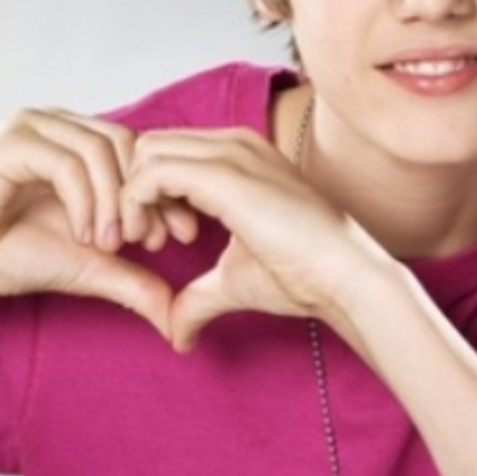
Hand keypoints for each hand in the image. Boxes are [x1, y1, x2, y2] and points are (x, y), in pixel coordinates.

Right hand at [0, 109, 196, 336]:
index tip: (183, 234)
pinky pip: (68, 163)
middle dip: (145, 197)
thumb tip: (175, 315)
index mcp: (81, 141)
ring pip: (102, 149)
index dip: (167, 190)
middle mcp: (60, 125)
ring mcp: (33, 127)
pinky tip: (83, 235)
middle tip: (145, 242)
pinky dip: (85, 202)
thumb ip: (134, 279)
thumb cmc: (15, 254)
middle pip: (129, 144)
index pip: (143, 150)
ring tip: (108, 244)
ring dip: (114, 203)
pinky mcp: (11, 143)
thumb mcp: (91, 267)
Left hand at [122, 126, 380, 351]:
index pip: (167, 152)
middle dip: (135, 191)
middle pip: (150, 146)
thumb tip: (176, 333)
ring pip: (146, 153)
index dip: (151, 194)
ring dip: (132, 199)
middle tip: (148, 242)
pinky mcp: (224, 174)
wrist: (344, 276)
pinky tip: (153, 242)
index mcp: (238, 155)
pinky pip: (151, 173)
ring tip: (151, 244)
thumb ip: (198, 294)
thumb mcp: (235, 278)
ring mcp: (229, 153)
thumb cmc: (301, 275)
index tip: (158, 241)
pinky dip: (135, 205)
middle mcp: (233, 143)